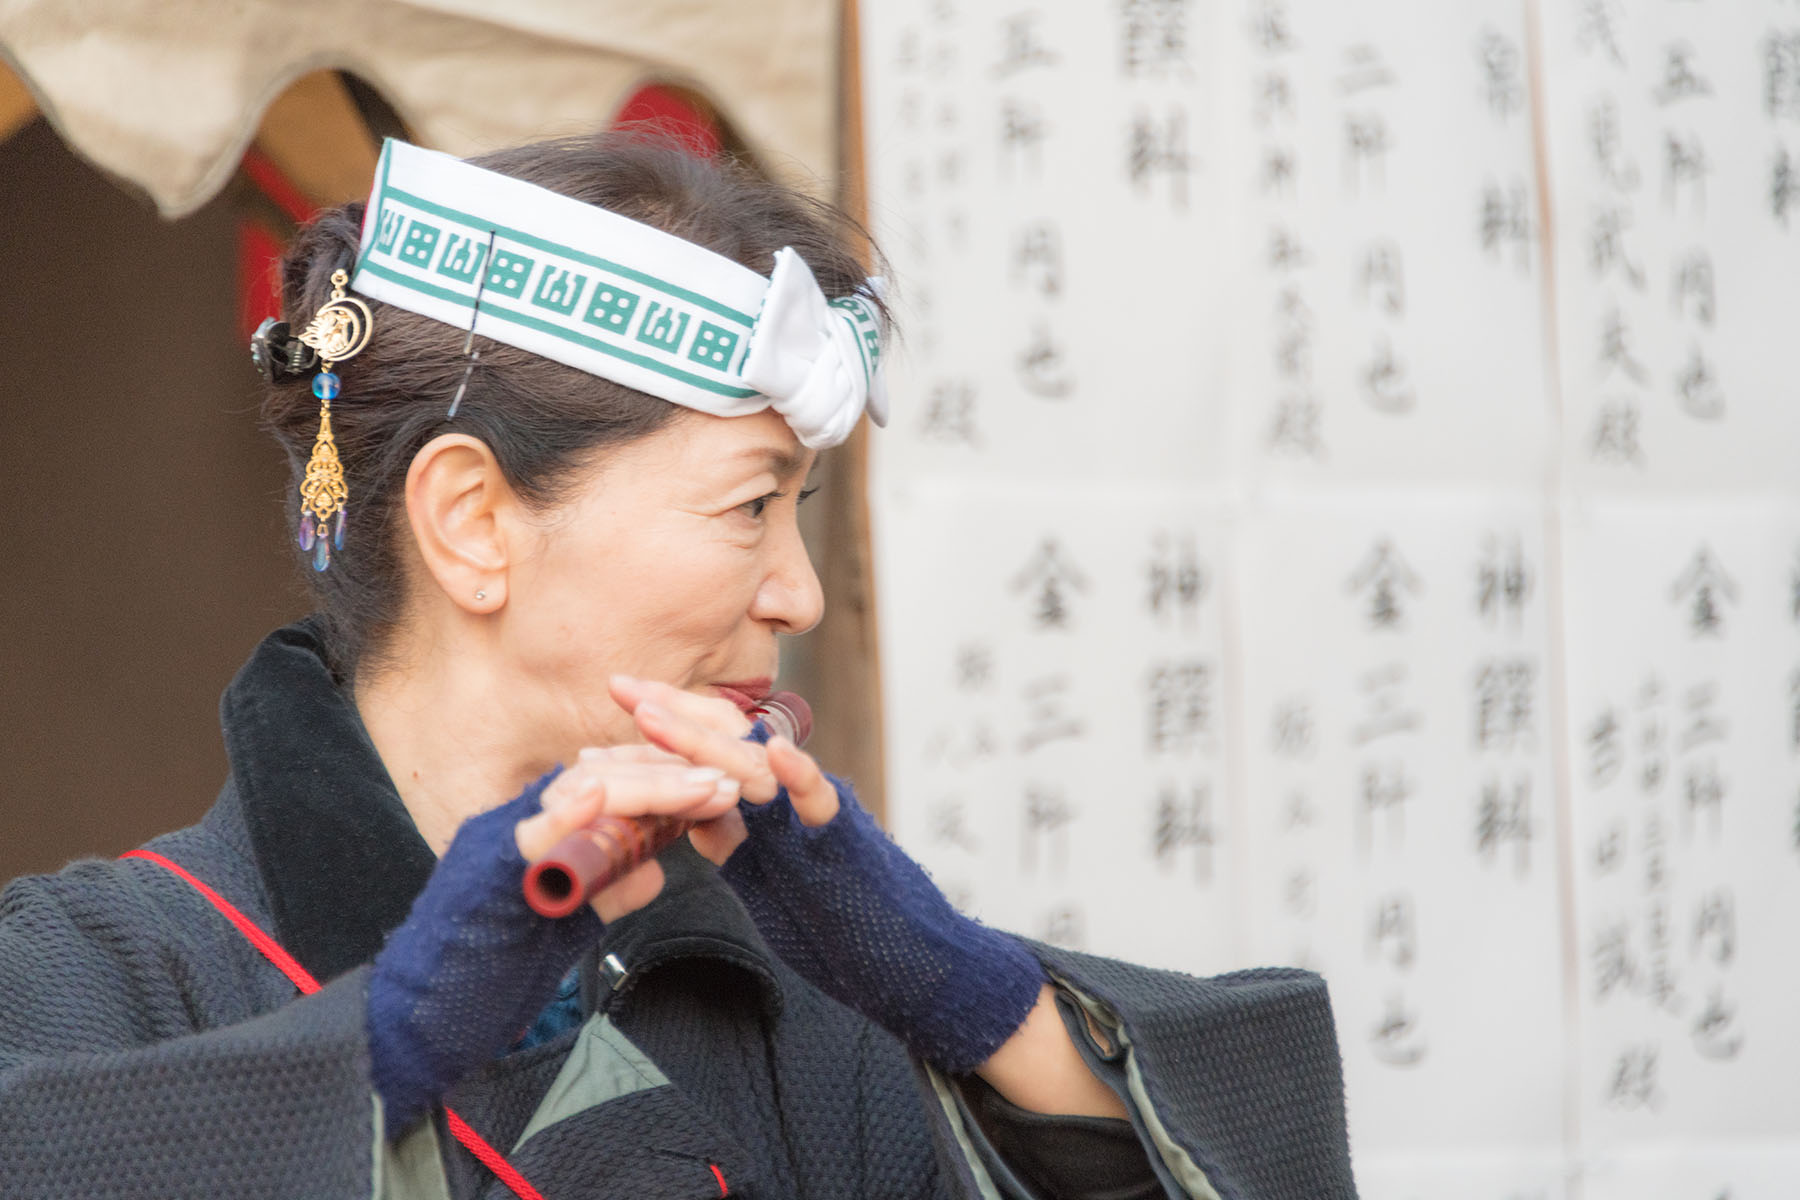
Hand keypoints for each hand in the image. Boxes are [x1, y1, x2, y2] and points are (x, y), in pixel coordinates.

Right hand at [368, 756, 738, 1131]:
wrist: (415, 1025)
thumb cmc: (484, 978)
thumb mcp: (563, 926)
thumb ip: (605, 890)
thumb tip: (654, 867)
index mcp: (533, 834)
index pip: (605, 784)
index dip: (664, 778)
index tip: (717, 783)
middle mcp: (512, 827)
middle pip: (598, 775)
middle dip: (668, 774)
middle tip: (726, 781)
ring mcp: (495, 845)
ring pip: (575, 790)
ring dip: (646, 787)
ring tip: (701, 789)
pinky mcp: (482, 875)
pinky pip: (531, 834)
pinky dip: (571, 813)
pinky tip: (610, 799)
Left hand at [608, 674, 1042, 1075]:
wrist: (906, 965)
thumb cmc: (840, 929)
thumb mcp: (765, 881)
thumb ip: (732, 844)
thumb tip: (685, 821)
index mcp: (762, 810)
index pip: (705, 758)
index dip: (659, 738)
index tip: (605, 727)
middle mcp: (787, 801)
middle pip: (725, 743)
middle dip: (669, 715)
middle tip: (620, 687)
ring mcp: (816, 817)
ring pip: (758, 766)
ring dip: (705, 740)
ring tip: (658, 716)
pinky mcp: (847, 840)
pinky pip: (822, 802)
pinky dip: (800, 775)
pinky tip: (775, 751)